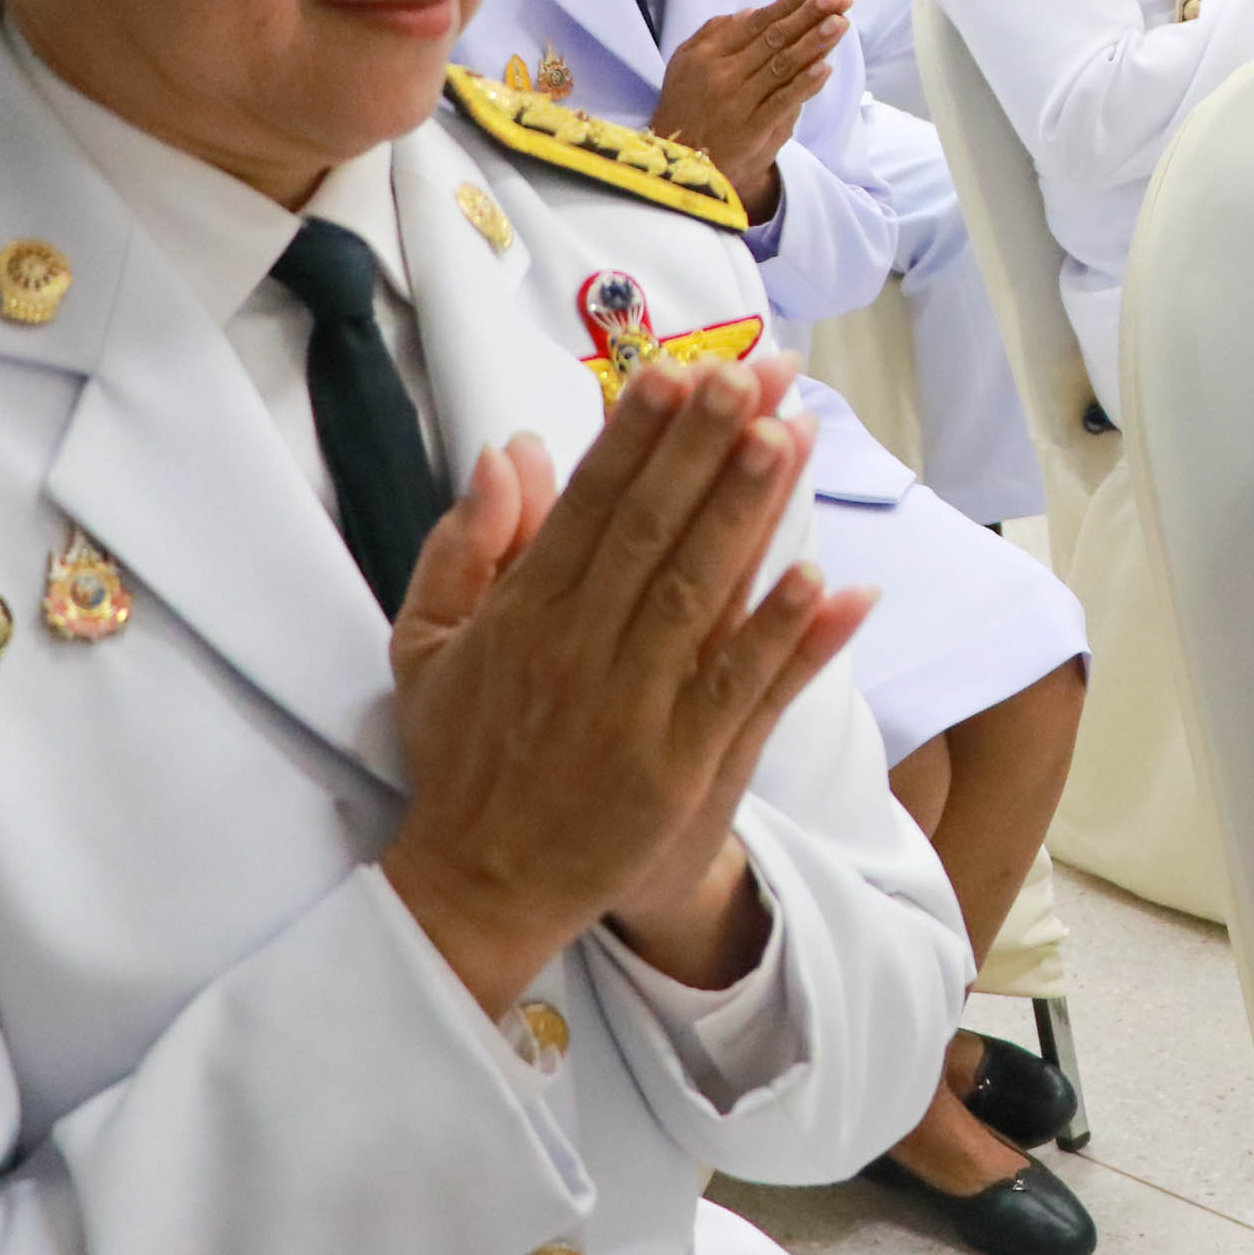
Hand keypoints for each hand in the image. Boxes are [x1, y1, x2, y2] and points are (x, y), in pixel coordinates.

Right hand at [380, 355, 871, 1013]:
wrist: (480, 885)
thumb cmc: (461, 753)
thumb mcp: (426, 645)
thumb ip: (465, 545)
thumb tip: (506, 450)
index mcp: (522, 614)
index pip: (590, 504)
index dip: (639, 434)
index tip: (680, 369)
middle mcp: (579, 651)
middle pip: (653, 529)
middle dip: (705, 445)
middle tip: (755, 372)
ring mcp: (635, 710)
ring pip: (701, 593)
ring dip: (749, 513)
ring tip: (789, 435)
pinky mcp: (680, 767)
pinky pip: (740, 690)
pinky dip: (782, 637)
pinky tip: (828, 580)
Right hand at [653, 0, 847, 210]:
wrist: (679, 163)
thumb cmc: (686, 107)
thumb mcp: (685, 63)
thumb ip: (715, 34)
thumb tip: (753, 11)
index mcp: (707, 54)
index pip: (755, 23)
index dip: (786, 4)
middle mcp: (723, 74)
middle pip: (773, 39)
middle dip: (808, 16)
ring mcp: (739, 102)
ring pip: (782, 65)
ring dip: (814, 43)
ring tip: (839, 23)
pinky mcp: (753, 129)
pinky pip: (783, 101)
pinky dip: (805, 84)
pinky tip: (826, 66)